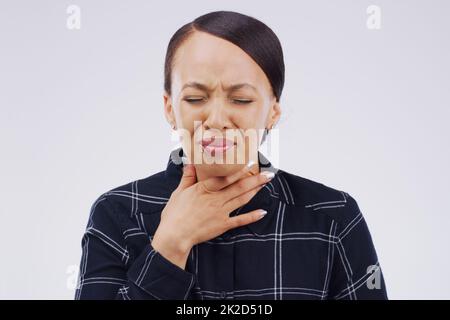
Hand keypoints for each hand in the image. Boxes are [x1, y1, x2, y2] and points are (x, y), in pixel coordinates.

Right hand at [151, 161, 273, 268]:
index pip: (225, 177)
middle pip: (239, 187)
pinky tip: (262, 212)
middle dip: (255, 179)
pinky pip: (241, 220)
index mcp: (204, 189)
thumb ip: (187, 177)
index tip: (251, 163)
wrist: (175, 236)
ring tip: (266, 184)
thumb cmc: (174, 214)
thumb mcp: (179, 192)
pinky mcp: (223, 225)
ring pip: (242, 199)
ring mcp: (221, 212)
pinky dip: (252, 216)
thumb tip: (190, 163)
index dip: (240, 170)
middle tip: (268, 174)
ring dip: (256, 191)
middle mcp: (216, 199)